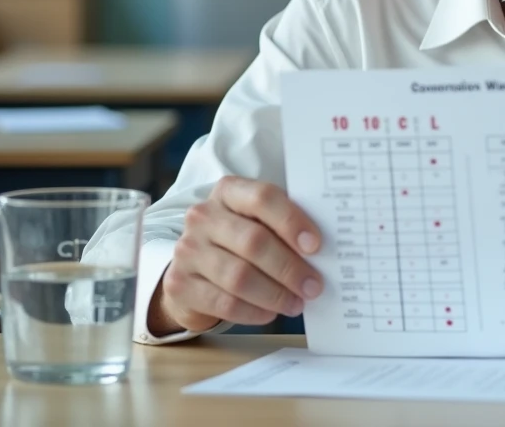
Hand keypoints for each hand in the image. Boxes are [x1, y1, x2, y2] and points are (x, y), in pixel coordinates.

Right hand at [149, 176, 323, 335]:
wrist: (194, 268)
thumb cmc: (239, 241)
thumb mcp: (258, 222)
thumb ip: (284, 226)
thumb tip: (324, 251)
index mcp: (228, 191)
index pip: (262, 198)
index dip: (292, 221)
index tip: (316, 245)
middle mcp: (202, 216)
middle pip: (253, 241)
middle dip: (289, 267)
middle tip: (314, 286)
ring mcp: (187, 250)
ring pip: (239, 276)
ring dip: (275, 294)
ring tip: (296, 303)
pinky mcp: (179, 284)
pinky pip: (224, 302)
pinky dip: (253, 311)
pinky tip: (270, 313)